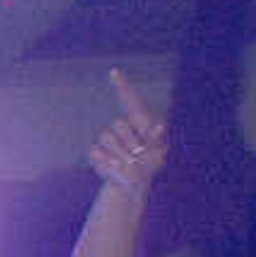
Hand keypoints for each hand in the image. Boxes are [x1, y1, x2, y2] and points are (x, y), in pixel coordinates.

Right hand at [88, 68, 166, 194]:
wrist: (132, 184)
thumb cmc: (149, 166)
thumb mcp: (158, 154)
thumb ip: (158, 140)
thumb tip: (160, 125)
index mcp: (138, 121)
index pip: (129, 99)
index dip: (121, 85)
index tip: (114, 72)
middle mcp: (121, 127)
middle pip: (119, 124)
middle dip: (129, 140)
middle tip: (138, 153)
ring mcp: (107, 139)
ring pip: (107, 137)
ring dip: (120, 152)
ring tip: (128, 163)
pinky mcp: (95, 152)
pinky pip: (96, 150)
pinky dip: (107, 160)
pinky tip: (115, 167)